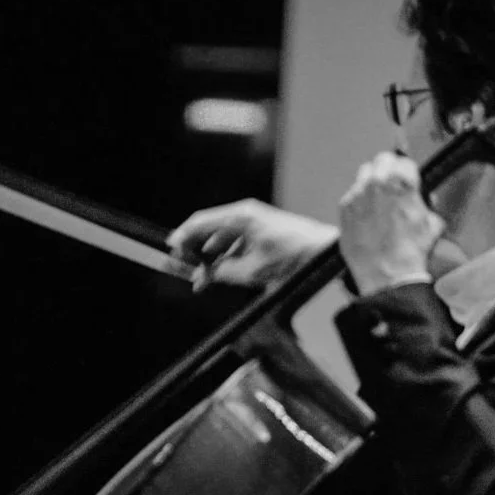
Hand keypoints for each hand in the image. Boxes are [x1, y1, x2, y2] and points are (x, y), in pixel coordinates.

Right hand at [167, 199, 338, 289]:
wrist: (324, 252)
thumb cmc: (294, 256)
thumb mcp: (253, 270)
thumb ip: (222, 272)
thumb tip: (203, 275)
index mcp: (239, 217)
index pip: (199, 223)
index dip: (182, 238)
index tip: (170, 252)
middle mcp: (243, 215)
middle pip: (206, 230)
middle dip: (193, 251)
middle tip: (183, 269)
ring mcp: (252, 222)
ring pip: (219, 238)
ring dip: (208, 258)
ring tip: (201, 279)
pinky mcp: (259, 230)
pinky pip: (232, 242)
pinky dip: (223, 256)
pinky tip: (219, 274)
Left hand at [338, 151, 442, 294]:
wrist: (387, 273)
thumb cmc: (410, 251)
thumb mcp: (432, 223)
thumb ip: (426, 204)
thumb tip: (421, 201)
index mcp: (402, 182)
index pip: (404, 161)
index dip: (408, 171)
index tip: (407, 178)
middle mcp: (376, 183)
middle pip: (382, 161)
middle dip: (388, 169)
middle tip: (392, 182)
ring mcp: (357, 195)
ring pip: (364, 174)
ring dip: (372, 181)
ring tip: (379, 198)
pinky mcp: (344, 208)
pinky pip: (352, 195)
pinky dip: (359, 200)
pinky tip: (367, 216)